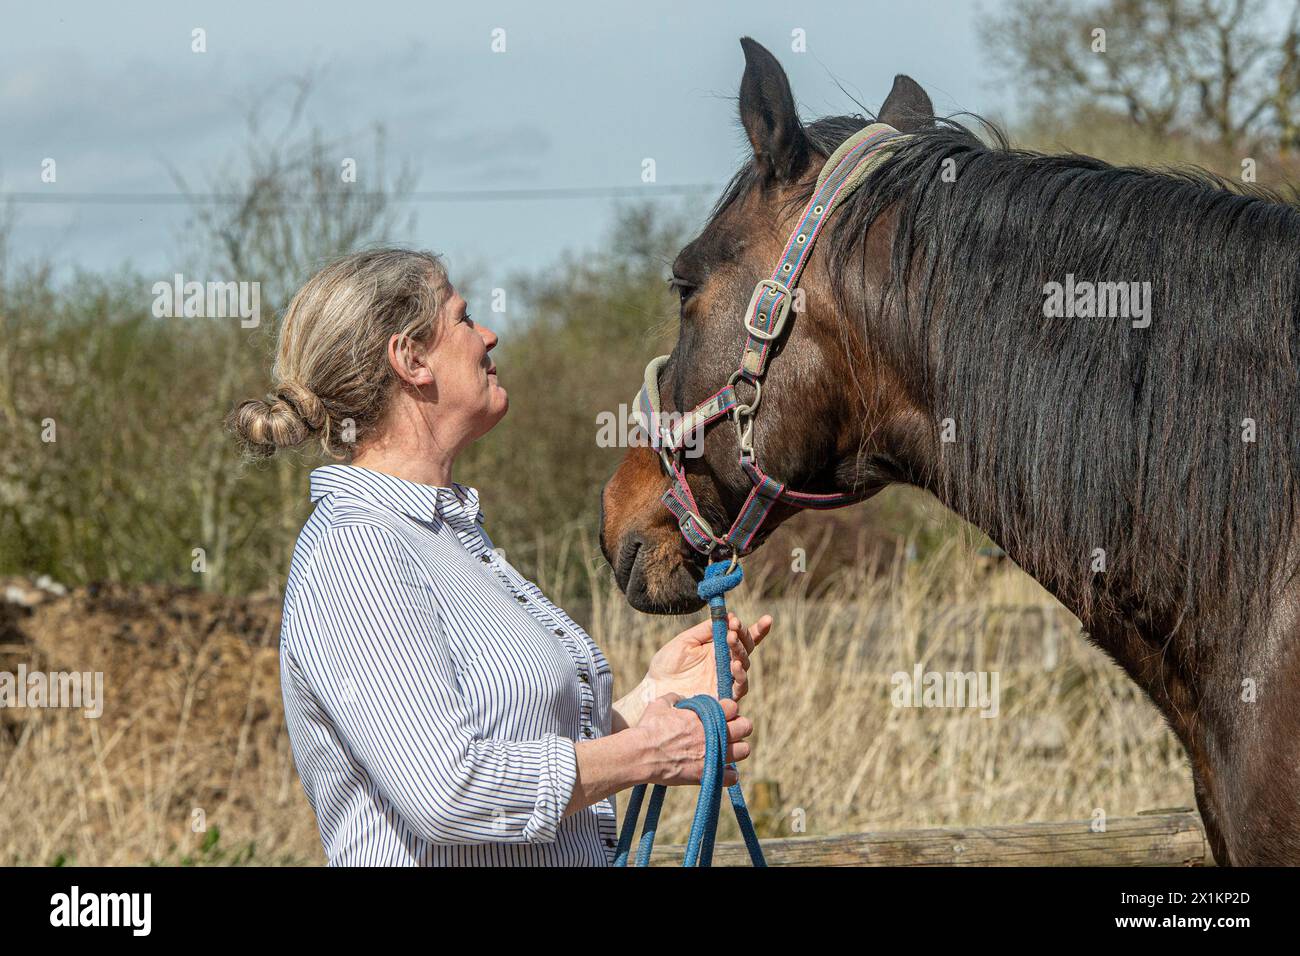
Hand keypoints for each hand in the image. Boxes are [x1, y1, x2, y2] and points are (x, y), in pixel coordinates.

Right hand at [636, 693, 752, 786]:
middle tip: (728, 732)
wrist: (642, 754)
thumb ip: (675, 697)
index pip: (733, 707)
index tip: (720, 715)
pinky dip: (728, 775)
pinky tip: (719, 771)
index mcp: (705, 715)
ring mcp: (713, 755)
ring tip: (725, 751)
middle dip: (739, 727)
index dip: (727, 710)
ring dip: (737, 750)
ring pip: (744, 751)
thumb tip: (682, 698)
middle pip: (745, 727)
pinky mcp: (707, 774)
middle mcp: (714, 734)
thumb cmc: (649, 728)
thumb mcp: (660, 704)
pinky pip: (732, 777)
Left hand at [646, 612, 771, 702]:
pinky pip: (739, 686)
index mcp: (718, 648)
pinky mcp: (723, 696)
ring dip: (740, 650)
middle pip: (746, 648)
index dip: (757, 629)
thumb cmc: (667, 665)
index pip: (742, 637)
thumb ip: (705, 630)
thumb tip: (725, 617)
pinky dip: (740, 675)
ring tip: (731, 640)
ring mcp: (725, 679)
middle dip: (743, 635)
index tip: (767, 619)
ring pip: (744, 664)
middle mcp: (725, 663)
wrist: (655, 689)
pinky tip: (734, 664)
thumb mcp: (685, 641)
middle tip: (734, 625)